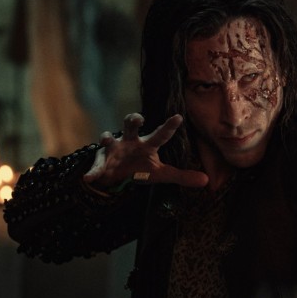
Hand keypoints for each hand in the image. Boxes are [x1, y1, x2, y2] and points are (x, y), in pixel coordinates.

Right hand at [83, 113, 208, 188]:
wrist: (116, 176)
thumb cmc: (141, 169)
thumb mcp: (161, 174)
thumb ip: (182, 176)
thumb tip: (207, 181)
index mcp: (147, 145)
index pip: (160, 134)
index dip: (169, 126)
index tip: (178, 117)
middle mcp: (130, 141)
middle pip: (130, 125)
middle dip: (133, 120)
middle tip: (138, 118)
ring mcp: (114, 149)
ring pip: (108, 137)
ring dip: (107, 137)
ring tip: (106, 139)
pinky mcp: (101, 161)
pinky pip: (96, 166)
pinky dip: (93, 171)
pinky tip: (89, 178)